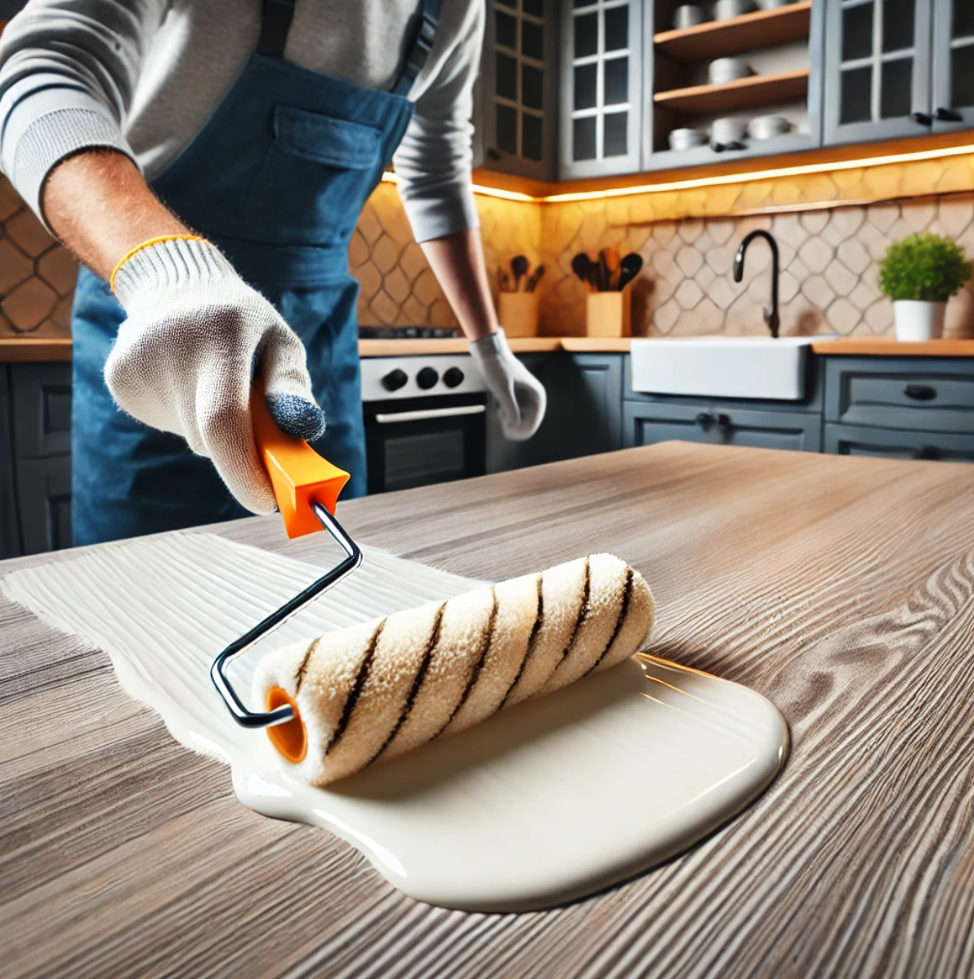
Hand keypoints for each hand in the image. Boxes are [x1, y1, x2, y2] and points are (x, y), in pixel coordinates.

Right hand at [106, 237, 324, 513]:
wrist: (175, 285)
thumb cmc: (242, 322)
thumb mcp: (281, 342)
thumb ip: (293, 387)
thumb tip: (305, 430)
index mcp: (219, 335)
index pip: (223, 419)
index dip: (243, 470)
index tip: (267, 501)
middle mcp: (171, 350)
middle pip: (210, 436)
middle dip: (242, 450)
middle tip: (260, 431)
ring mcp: (137, 366)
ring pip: (190, 436)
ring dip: (215, 431)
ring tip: (216, 384)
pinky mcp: (120, 381)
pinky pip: (169, 425)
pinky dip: (189, 419)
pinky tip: (187, 382)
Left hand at [470, 328, 545, 440]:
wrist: (489, 352)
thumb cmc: (497, 367)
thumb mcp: (502, 390)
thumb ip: (510, 409)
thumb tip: (516, 426)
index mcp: (537, 394)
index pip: (535, 420)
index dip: (524, 431)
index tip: (512, 435)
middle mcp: (534, 396)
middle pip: (528, 421)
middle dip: (515, 425)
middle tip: (503, 426)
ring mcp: (525, 396)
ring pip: (520, 417)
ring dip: (509, 419)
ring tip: (499, 411)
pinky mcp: (516, 395)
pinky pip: (514, 411)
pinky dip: (506, 413)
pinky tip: (499, 408)